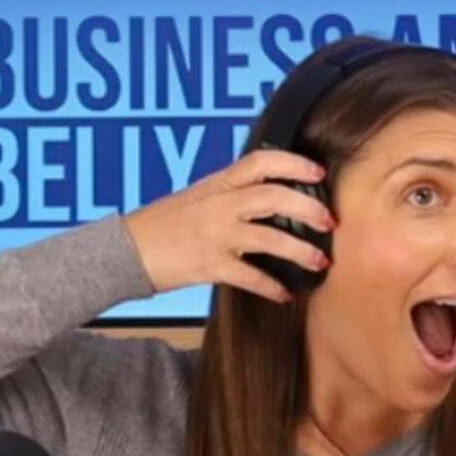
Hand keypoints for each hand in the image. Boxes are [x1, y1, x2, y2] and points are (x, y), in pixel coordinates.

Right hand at [123, 150, 334, 301]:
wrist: (125, 250)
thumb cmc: (166, 224)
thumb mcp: (200, 196)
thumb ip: (233, 193)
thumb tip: (276, 195)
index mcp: (218, 183)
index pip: (260, 161)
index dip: (293, 163)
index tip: (318, 172)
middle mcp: (219, 204)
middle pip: (273, 196)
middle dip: (308, 207)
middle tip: (330, 222)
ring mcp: (214, 234)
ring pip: (268, 237)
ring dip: (300, 250)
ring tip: (321, 262)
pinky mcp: (209, 265)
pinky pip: (249, 276)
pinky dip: (271, 286)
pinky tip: (286, 294)